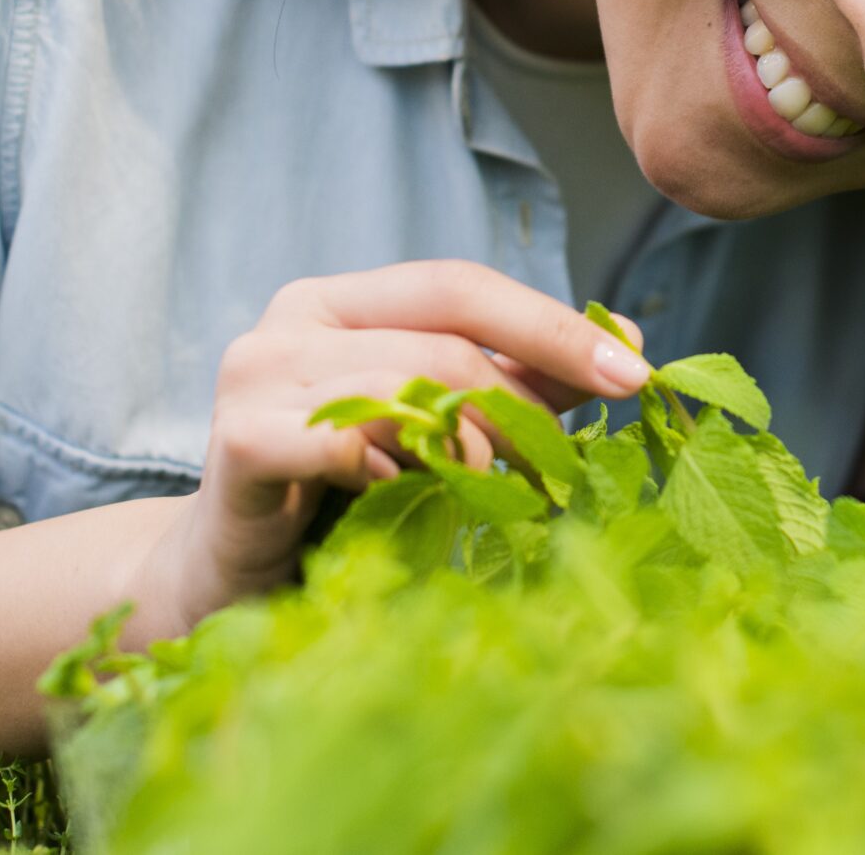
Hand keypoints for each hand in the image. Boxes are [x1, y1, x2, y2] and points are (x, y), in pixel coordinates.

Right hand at [129, 260, 650, 640]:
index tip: (636, 370)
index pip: (460, 285)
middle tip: (563, 468)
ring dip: (470, 450)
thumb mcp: (436, 432)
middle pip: (442, 343)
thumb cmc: (339, 499)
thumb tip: (626, 348)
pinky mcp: (237, 440)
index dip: (552, 326)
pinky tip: (397, 501)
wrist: (227, 578)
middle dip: (524, 408)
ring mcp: (255, 374)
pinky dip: (391, 474)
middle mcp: (291, 320)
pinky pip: (345, 442)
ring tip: (493, 494)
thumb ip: (517, 386)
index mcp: (339, 301)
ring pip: (403, 389)